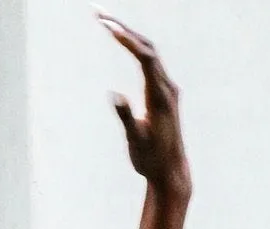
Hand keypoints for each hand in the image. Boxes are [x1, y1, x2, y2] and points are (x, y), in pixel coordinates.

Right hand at [99, 17, 190, 202]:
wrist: (170, 172)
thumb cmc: (151, 161)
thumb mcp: (136, 142)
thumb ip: (127, 118)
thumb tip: (115, 96)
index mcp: (160, 96)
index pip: (145, 57)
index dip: (127, 39)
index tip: (108, 26)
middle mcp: (167, 87)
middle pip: (147, 47)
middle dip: (123, 29)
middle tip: (99, 15)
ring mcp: (167, 88)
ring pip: (149, 52)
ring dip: (128, 35)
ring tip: (105, 22)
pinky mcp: (164, 93)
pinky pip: (149, 61)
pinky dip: (134, 48)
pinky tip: (121, 41)